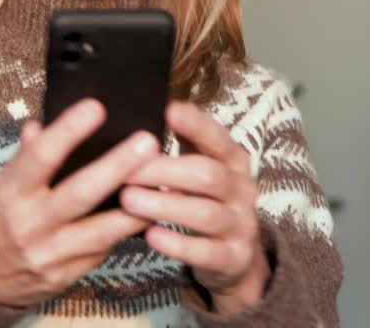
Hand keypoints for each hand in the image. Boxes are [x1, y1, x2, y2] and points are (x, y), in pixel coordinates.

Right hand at [0, 98, 158, 308]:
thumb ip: (24, 156)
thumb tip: (39, 124)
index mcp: (11, 193)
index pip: (40, 157)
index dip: (67, 132)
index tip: (95, 107)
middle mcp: (30, 224)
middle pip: (80, 194)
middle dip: (116, 168)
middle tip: (147, 143)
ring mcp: (50, 254)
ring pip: (101, 230)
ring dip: (136, 207)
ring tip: (166, 183)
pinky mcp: (67, 275)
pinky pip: (103, 250)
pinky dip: (128, 231)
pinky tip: (151, 213)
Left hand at [120, 102, 270, 314]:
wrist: (236, 255)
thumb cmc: (206, 200)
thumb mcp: (201, 166)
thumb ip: (183, 142)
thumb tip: (148, 114)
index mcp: (233, 160)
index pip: (218, 138)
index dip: (196, 125)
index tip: (169, 111)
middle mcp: (242, 189)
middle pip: (207, 174)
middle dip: (165, 171)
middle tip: (127, 171)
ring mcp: (240, 225)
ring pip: (205, 214)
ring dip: (165, 205)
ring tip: (128, 200)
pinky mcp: (233, 258)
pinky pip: (206, 252)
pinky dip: (178, 244)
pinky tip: (151, 235)